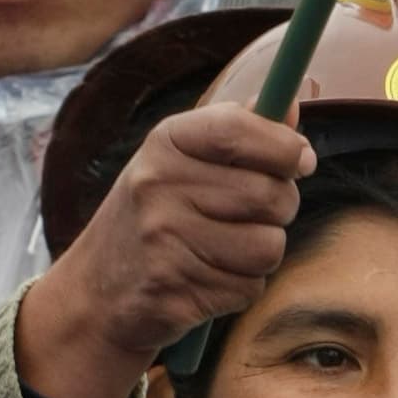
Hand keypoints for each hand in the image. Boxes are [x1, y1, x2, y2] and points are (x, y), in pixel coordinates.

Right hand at [17, 103, 315, 397]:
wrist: (95, 293)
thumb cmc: (153, 218)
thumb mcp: (180, 162)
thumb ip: (237, 132)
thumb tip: (291, 104)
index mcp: (164, 143)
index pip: (239, 129)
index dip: (283, 145)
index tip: (301, 160)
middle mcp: (158, 185)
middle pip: (270, 195)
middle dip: (278, 211)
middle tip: (252, 216)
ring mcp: (163, 239)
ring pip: (269, 246)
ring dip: (260, 254)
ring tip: (224, 251)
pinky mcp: (175, 290)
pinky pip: (250, 287)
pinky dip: (240, 288)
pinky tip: (208, 279)